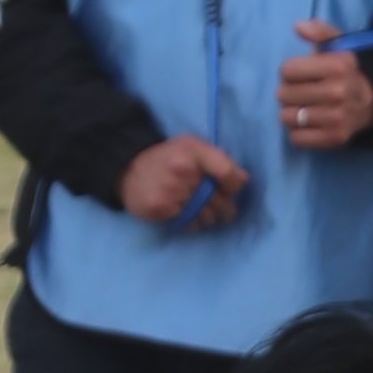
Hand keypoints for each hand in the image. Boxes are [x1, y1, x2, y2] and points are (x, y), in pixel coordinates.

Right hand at [124, 133, 254, 227]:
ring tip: (203, 212)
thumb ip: (219, 161)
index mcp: (194, 151)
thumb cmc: (168, 158)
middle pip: (220, 200)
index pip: (227, 174)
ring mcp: (170, 190)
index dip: (234, 186)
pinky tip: (187, 215)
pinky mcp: (160, 207)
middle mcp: (182, 170)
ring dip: (209, 218)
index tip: (229, 190)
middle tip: (221, 209)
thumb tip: (244, 180)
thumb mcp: (193, 148)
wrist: (129, 168)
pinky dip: (193, 224)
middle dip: (225, 208)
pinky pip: (189, 224)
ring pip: (206, 216)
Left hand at [278, 28, 372, 149]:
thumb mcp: (337, 46)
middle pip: (283, 94)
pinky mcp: (334, 138)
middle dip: (288, 93)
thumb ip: (319, 32)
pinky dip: (297, 132)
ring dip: (291, 113)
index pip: (287, 70)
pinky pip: (296, 137)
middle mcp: (337, 92)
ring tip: (303, 108)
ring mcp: (336, 118)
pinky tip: (308, 123)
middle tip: (301, 93)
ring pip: (287, 117)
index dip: (290, 72)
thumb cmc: (346, 72)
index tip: (301, 74)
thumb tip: (298, 27)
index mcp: (336, 66)